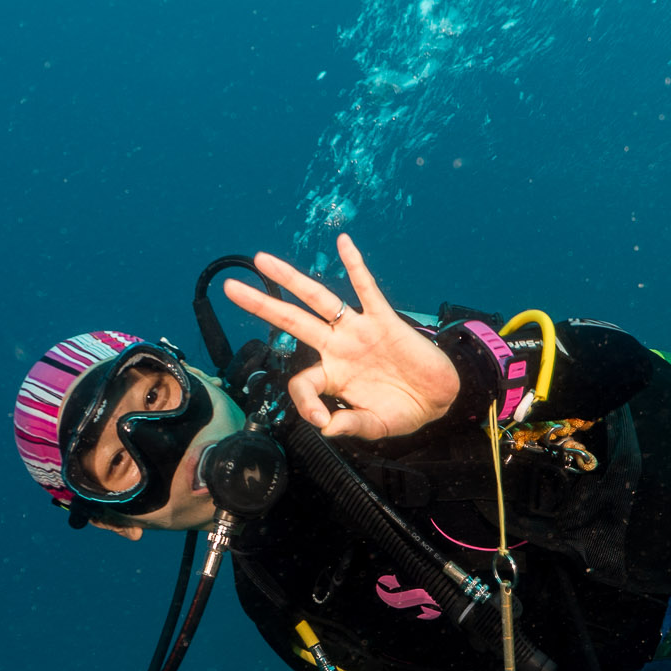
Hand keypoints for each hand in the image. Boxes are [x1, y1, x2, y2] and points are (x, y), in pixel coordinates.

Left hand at [221, 234, 461, 440]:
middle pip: (292, 322)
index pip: (302, 382)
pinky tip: (343, 242)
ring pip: (319, 300)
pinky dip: (355, 265)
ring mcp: (358, 331)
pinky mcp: (384, 320)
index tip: (321, 420)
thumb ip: (350, 425)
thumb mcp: (374, 425)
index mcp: (331, 376)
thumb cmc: (403, 410)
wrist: (439, 398)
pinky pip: (366, 288)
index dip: (305, 403)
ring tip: (262, 259)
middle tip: (230, 289)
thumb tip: (324, 427)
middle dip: (262, 304)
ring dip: (292, 279)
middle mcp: (338, 347)